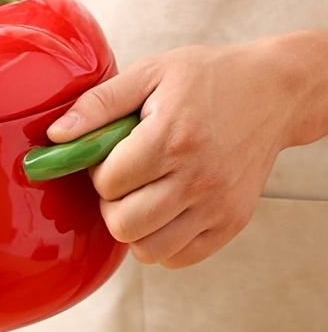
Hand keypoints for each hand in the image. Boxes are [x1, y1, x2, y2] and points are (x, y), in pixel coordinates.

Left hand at [46, 41, 296, 267]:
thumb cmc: (208, 78)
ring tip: (142, 193)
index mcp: (172, 138)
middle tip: (123, 177)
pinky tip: (164, 209)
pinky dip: (161, 241)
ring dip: (133, 226)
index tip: (110, 152)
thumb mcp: (149, 73)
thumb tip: (56, 136)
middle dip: (110, 202)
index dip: (97, 169)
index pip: (108, 183)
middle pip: (123, 224)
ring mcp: (218, 205)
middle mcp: (198, 179)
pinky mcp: (232, 223)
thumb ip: (98, 105)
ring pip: (148, 249)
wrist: (275, 91)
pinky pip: (179, 258)